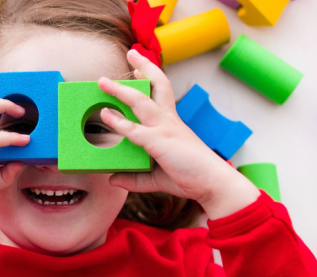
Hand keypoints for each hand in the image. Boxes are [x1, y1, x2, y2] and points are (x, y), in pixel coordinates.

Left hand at [98, 50, 260, 218]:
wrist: (214, 184)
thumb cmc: (190, 177)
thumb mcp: (156, 178)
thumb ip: (134, 178)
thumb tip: (112, 179)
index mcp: (172, 123)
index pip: (162, 92)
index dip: (151, 77)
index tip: (139, 66)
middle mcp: (169, 121)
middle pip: (157, 85)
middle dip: (144, 66)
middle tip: (131, 52)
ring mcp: (165, 129)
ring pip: (141, 102)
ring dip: (120, 90)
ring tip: (102, 81)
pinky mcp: (160, 142)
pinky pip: (135, 130)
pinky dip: (119, 122)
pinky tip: (105, 114)